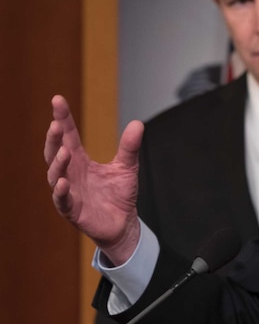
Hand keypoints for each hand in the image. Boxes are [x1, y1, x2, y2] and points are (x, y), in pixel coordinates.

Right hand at [44, 95, 142, 263]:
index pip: (68, 137)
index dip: (63, 119)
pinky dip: (61, 192)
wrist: (123, 223)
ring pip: (56, 175)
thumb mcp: (127, 167)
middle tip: (56, 124)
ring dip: (58, 163)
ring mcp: (69, 192)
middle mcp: (70, 174)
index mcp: (81, 161)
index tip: (58, 100)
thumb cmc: (119, 194)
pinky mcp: (73, 211)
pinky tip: (64, 182)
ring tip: (64, 151)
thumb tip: (138, 123)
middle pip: (56, 152)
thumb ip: (129, 147)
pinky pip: (62, 201)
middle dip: (54, 139)